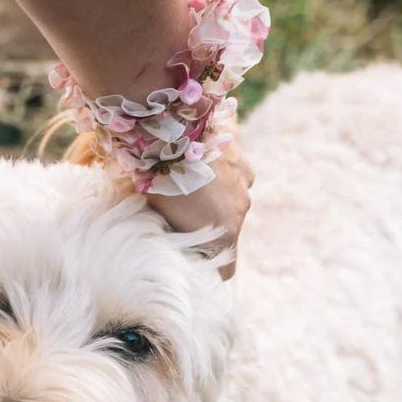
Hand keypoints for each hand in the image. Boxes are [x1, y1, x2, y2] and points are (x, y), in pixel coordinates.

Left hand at [146, 134, 254, 278]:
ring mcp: (244, 180)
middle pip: (229, 228)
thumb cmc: (156, 181)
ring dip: (215, 194)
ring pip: (233, 197)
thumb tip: (172, 246)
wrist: (168, 131)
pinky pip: (233, 170)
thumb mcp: (159, 217)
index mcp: (225, 231)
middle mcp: (241, 209)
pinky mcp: (241, 153)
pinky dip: (219, 168)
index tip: (194, 264)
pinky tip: (198, 159)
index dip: (210, 267)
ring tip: (189, 182)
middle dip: (209, 224)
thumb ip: (174, 236)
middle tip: (181, 213)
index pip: (227, 270)